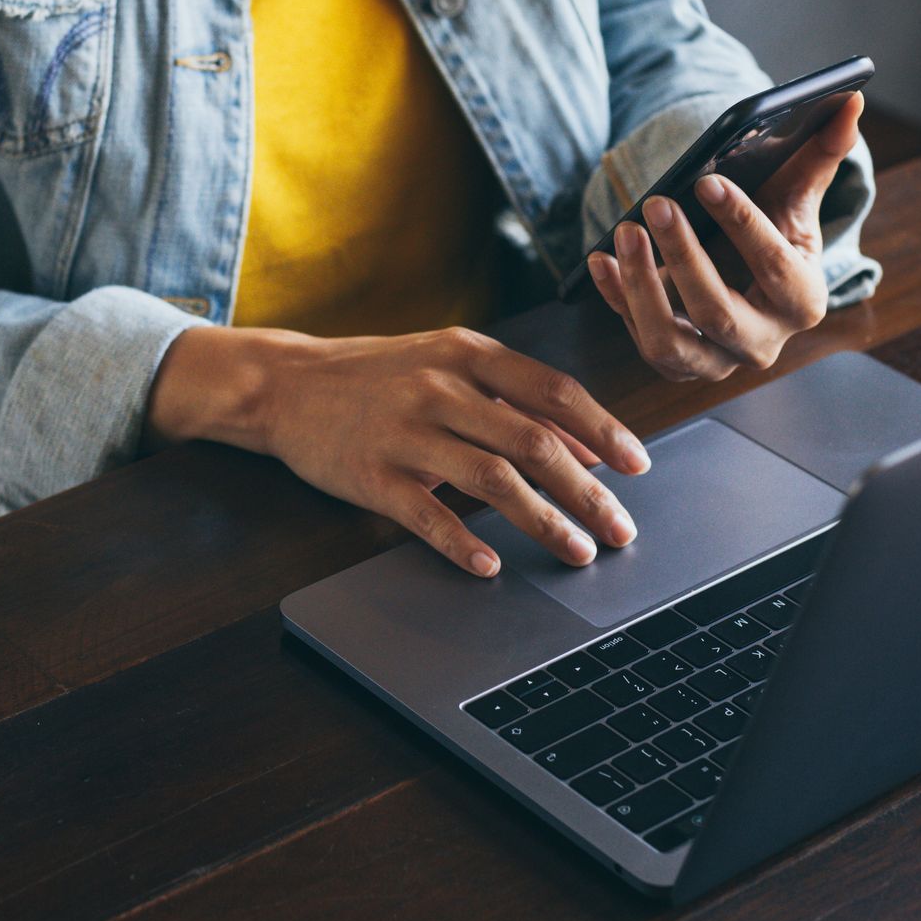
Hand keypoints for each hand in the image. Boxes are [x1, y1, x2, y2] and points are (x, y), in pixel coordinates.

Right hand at [146, 325, 650, 575]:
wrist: (284, 383)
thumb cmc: (379, 375)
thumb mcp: (449, 366)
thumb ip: (517, 400)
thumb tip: (589, 447)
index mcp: (467, 354)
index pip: (553, 391)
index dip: (603, 431)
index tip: (636, 468)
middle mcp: (440, 388)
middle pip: (533, 444)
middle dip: (587, 493)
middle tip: (618, 529)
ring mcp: (404, 430)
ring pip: (491, 481)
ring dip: (542, 522)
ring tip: (575, 552)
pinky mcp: (370, 474)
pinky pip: (426, 514)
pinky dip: (461, 543)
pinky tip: (489, 566)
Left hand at [588, 91, 863, 380]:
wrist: (743, 276)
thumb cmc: (773, 228)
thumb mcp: (796, 195)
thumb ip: (823, 153)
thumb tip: (851, 100)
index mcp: (803, 302)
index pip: (773, 266)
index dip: (740, 223)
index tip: (707, 182)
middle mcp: (761, 343)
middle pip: (717, 311)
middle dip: (683, 257)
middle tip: (657, 203)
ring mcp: (715, 362)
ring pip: (670, 342)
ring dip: (641, 286)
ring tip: (623, 230)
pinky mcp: (675, 362)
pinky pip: (638, 337)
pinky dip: (616, 298)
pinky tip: (599, 260)